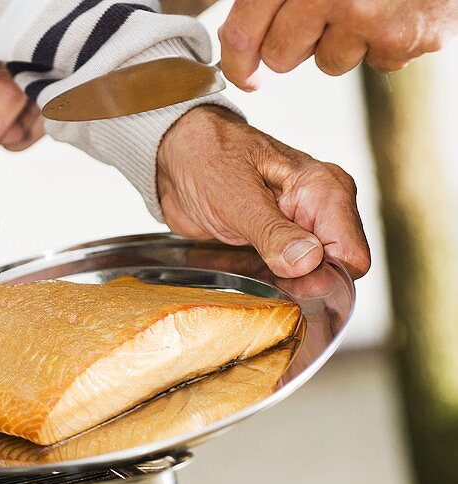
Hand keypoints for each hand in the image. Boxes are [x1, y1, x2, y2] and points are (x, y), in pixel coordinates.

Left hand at [157, 106, 369, 278]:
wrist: (177, 154)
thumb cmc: (207, 157)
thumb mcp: (236, 197)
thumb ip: (272, 231)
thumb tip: (309, 261)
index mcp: (325, 190)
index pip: (351, 254)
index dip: (325, 276)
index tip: (291, 281)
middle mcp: (321, 210)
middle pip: (335, 271)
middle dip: (305, 284)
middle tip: (265, 276)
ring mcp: (300, 228)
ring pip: (312, 278)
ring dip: (286, 286)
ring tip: (252, 271)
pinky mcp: (278, 242)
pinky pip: (287, 276)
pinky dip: (271, 281)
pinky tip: (247, 273)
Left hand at [219, 0, 457, 88]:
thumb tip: (236, 38)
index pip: (244, 32)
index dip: (237, 61)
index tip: (242, 72)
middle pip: (282, 56)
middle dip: (291, 44)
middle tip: (319, 14)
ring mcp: (372, 21)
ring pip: (329, 63)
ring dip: (341, 41)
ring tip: (368, 1)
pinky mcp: (407, 40)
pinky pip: (378, 61)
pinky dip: (384, 41)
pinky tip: (397, 8)